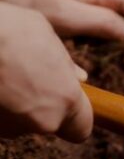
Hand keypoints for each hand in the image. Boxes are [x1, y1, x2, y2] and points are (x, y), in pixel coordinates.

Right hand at [0, 2, 92, 141]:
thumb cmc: (7, 29)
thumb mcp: (45, 35)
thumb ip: (65, 63)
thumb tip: (78, 78)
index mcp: (66, 99)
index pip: (81, 128)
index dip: (74, 118)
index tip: (66, 103)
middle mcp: (43, 121)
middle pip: (48, 124)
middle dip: (41, 106)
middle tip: (27, 80)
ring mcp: (11, 127)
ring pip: (19, 122)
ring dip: (15, 105)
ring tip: (3, 75)